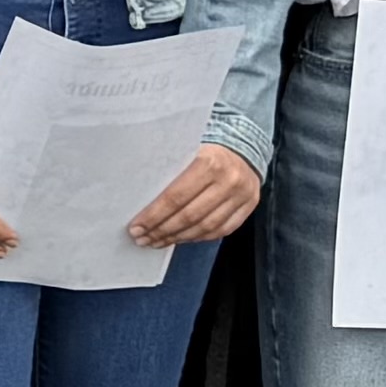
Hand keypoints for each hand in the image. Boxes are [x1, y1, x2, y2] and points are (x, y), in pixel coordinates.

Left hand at [127, 140, 263, 247]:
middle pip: (189, 216)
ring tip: (157, 241)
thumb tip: (142, 202)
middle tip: (142, 239)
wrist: (245, 144)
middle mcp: (228, 181)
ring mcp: (242, 195)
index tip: (136, 228)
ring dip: (178, 238)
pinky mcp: (250, 206)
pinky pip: (222, 230)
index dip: (154, 216)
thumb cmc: (206, 149)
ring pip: (206, 227)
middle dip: (162, 230)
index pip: (175, 197)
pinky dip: (199, 237)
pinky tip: (182, 238)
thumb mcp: (188, 150)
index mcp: (208, 163)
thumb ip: (171, 172)